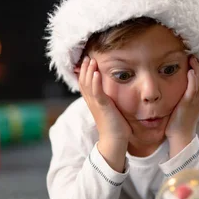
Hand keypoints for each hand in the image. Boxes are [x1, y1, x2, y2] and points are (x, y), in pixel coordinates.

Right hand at [78, 57, 130, 171]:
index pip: (85, 83)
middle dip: (85, 68)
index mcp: (93, 102)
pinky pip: (96, 92)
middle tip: (87, 56)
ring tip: (90, 60)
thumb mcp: (111, 110)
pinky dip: (95, 81)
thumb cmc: (116, 127)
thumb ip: (110, 101)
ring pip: (88, 84)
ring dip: (89, 71)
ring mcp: (96, 104)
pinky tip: (96, 73)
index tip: (87, 61)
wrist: (115, 141)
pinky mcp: (102, 107)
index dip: (84, 72)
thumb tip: (114, 95)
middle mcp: (91, 102)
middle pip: (83, 81)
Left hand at [165, 56, 198, 156]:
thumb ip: (175, 97)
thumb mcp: (177, 106)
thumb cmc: (176, 123)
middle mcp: (197, 98)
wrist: (179, 137)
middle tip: (193, 53)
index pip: (197, 79)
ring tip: (193, 57)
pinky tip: (191, 71)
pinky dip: (194, 80)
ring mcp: (195, 101)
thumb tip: (166, 88)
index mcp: (194, 97)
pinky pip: (194, 90)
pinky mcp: (190, 104)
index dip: (196, 68)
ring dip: (197, 69)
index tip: (191, 57)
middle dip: (198, 65)